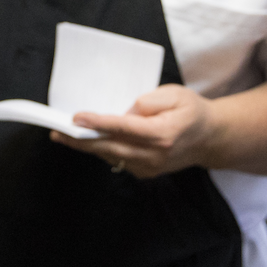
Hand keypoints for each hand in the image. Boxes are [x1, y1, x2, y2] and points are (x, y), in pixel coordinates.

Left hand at [56, 83, 216, 178]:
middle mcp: (155, 154)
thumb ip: (148, 100)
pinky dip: (102, 151)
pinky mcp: (146, 173)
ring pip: (111, 157)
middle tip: (56, 131)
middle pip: (111, 147)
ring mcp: (150, 167)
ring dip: (86, 147)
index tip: (76, 118)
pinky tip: (87, 141)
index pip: (124, 128)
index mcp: (164, 133)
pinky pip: (118, 161)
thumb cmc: (192, 111)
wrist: (209, 138)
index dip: (98, 123)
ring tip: (63, 136)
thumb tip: (124, 110)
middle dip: (81, 140)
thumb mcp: (175, 93)